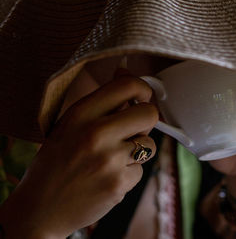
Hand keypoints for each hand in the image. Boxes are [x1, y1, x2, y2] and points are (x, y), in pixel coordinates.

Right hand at [0, 73, 157, 237]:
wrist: (40, 209)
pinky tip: (108, 178)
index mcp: (80, 114)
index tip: (142, 97)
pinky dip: (129, 174)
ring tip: (114, 158)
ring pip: (149, 144)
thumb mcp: (69, 125)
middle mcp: (95, 134)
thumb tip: (126, 72)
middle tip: (134, 129)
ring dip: (138, 151)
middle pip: (149, 114)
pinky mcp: (119, 184)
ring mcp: (109, 160)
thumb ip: (100, 101)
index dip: (142, 90)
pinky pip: (141, 171)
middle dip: (146, 120)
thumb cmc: (56, 163)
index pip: (127, 87)